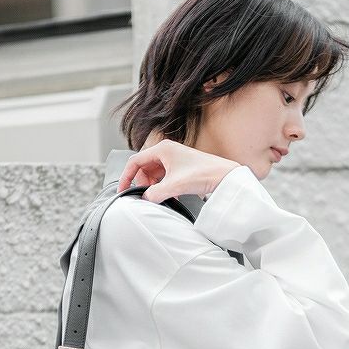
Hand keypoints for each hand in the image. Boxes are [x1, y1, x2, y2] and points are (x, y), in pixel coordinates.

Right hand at [115, 139, 240, 202]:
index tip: (123, 190)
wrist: (224, 177)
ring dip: (154, 187)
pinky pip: (164, 177)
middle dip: (143, 183)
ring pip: (154, 174)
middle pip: (144, 168)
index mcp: (162, 149)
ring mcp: (174, 159)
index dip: (126, 177)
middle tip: (147, 196)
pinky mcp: (180, 167)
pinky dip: (163, 187)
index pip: (135, 161)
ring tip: (160, 197)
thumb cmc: (204, 174)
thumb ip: (155, 194)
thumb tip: (144, 199)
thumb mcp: (174, 186)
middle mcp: (167, 151)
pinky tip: (170, 196)